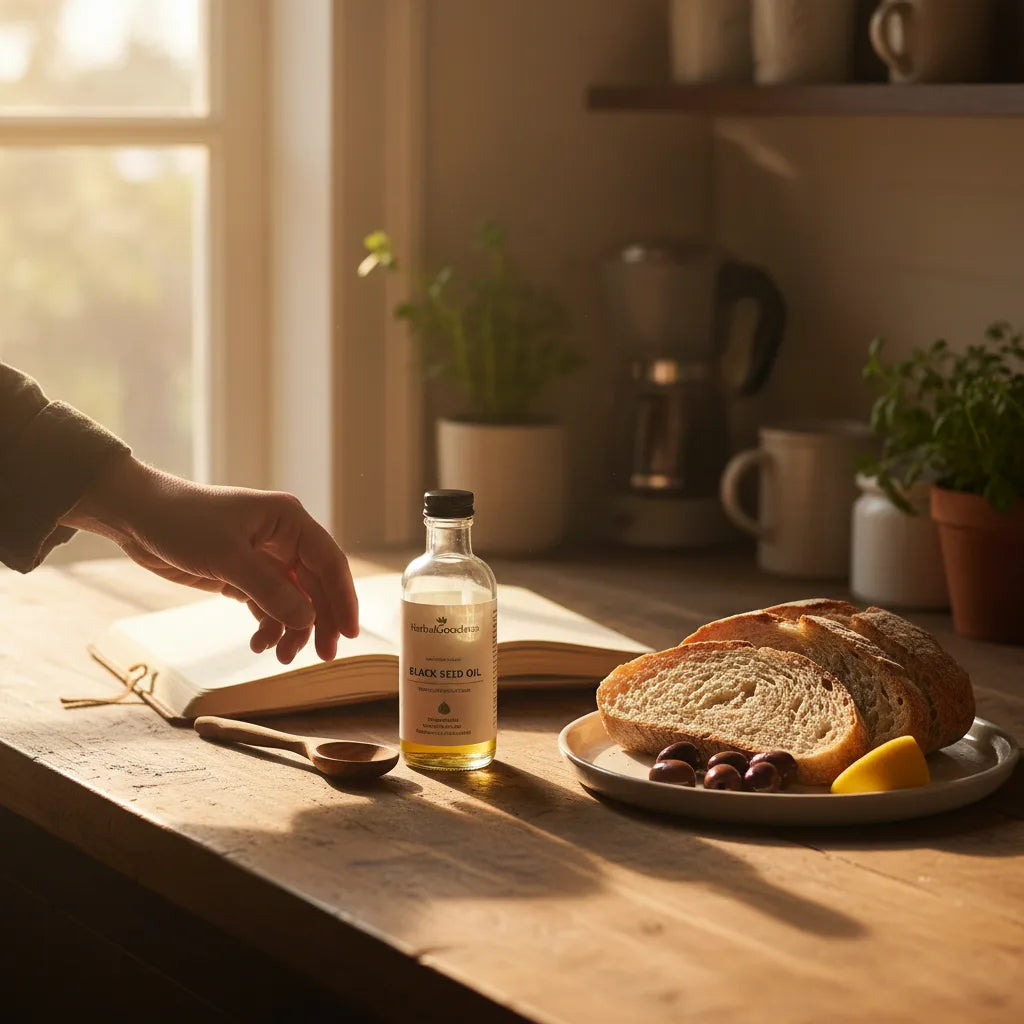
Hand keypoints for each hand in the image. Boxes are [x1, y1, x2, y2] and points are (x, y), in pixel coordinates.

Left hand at [61, 455, 358, 662]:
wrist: (137, 516)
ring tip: (280, 657)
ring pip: (293, 599)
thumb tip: (309, 620)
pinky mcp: (243, 574)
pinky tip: (259, 643)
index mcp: (289, 521)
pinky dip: (268, 625)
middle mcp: (283, 538)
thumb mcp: (228, 557)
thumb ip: (270, 589)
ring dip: (291, 629)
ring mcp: (264, 557)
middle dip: (319, 621)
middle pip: (315, 585)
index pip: (330, 562)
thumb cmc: (183, 521)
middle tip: (322, 656)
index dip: (343, 598)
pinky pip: (268, 604)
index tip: (350, 633)